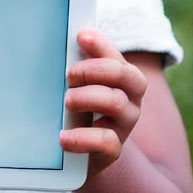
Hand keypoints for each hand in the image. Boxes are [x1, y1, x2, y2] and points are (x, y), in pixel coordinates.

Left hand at [59, 29, 147, 175]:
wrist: (84, 155)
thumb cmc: (81, 110)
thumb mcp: (79, 86)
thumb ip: (77, 64)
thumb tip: (68, 40)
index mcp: (122, 79)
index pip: (117, 56)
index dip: (101, 45)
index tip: (81, 37)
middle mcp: (129, 100)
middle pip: (125, 75)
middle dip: (94, 69)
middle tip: (69, 75)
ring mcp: (123, 126)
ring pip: (117, 103)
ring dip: (88, 96)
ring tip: (67, 100)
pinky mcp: (113, 151)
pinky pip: (107, 142)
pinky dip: (83, 137)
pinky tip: (63, 136)